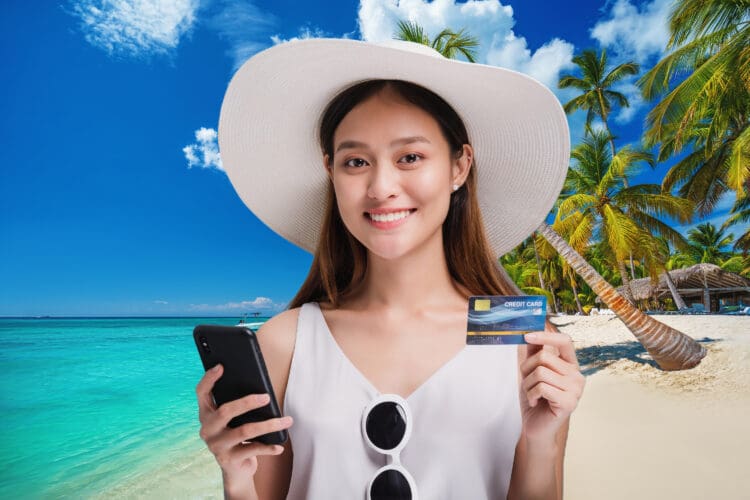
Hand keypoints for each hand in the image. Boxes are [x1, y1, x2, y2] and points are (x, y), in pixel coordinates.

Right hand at [196, 364, 292, 478]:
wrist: (235, 470)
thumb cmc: (238, 436)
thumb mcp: (235, 420)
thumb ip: (239, 405)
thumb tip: (261, 390)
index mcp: (206, 414)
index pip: (201, 393)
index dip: (209, 379)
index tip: (221, 366)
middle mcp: (207, 429)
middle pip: (225, 411)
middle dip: (247, 402)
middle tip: (267, 397)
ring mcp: (217, 446)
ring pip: (244, 431)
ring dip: (269, 425)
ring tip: (287, 420)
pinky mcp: (228, 460)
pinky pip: (253, 450)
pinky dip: (269, 447)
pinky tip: (279, 445)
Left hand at [519, 330, 584, 441]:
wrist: (536, 428)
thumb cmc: (536, 399)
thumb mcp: (531, 373)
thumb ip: (533, 353)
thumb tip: (530, 333)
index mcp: (570, 365)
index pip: (565, 341)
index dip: (546, 336)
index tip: (527, 335)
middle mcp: (577, 376)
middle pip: (545, 357)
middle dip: (527, 369)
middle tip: (527, 382)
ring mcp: (576, 390)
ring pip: (541, 372)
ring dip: (528, 384)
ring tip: (532, 394)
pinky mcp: (569, 402)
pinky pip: (542, 387)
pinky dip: (531, 395)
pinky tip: (536, 402)